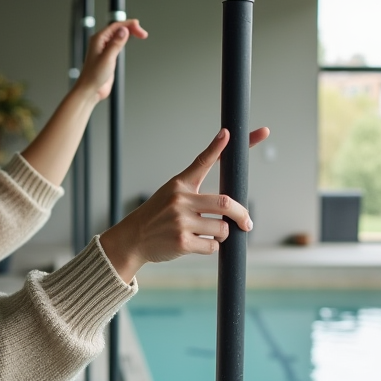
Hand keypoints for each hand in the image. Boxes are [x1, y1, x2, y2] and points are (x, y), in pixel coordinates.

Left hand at [76, 19, 148, 100]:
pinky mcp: (108, 56)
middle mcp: (101, 42)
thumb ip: (116, 43)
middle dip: (131, 28)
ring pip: (118, 35)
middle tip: (143, 33)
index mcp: (98, 39)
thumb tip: (124, 30)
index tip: (139, 27)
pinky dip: (125, 41)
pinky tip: (130, 41)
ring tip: (140, 34)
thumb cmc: (94, 76)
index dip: (129, 25)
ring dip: (129, 33)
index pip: (116, 26)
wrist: (90, 90)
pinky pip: (117, 43)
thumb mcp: (107, 58)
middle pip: (118, 29)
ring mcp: (104, 49)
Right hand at [99, 126, 270, 280]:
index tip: (229, 133)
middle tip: (247, 223)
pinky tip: (198, 244)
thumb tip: (229, 200)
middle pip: (225, 203)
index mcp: (180, 185)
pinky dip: (212, 247)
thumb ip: (196, 191)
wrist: (132, 239)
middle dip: (241, 215)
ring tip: (211, 235)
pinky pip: (212, 246)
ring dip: (223, 234)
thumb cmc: (157, 216)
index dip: (218, 145)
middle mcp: (180, 200)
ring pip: (221, 228)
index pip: (202, 160)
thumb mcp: (171, 194)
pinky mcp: (182, 242)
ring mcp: (181, 221)